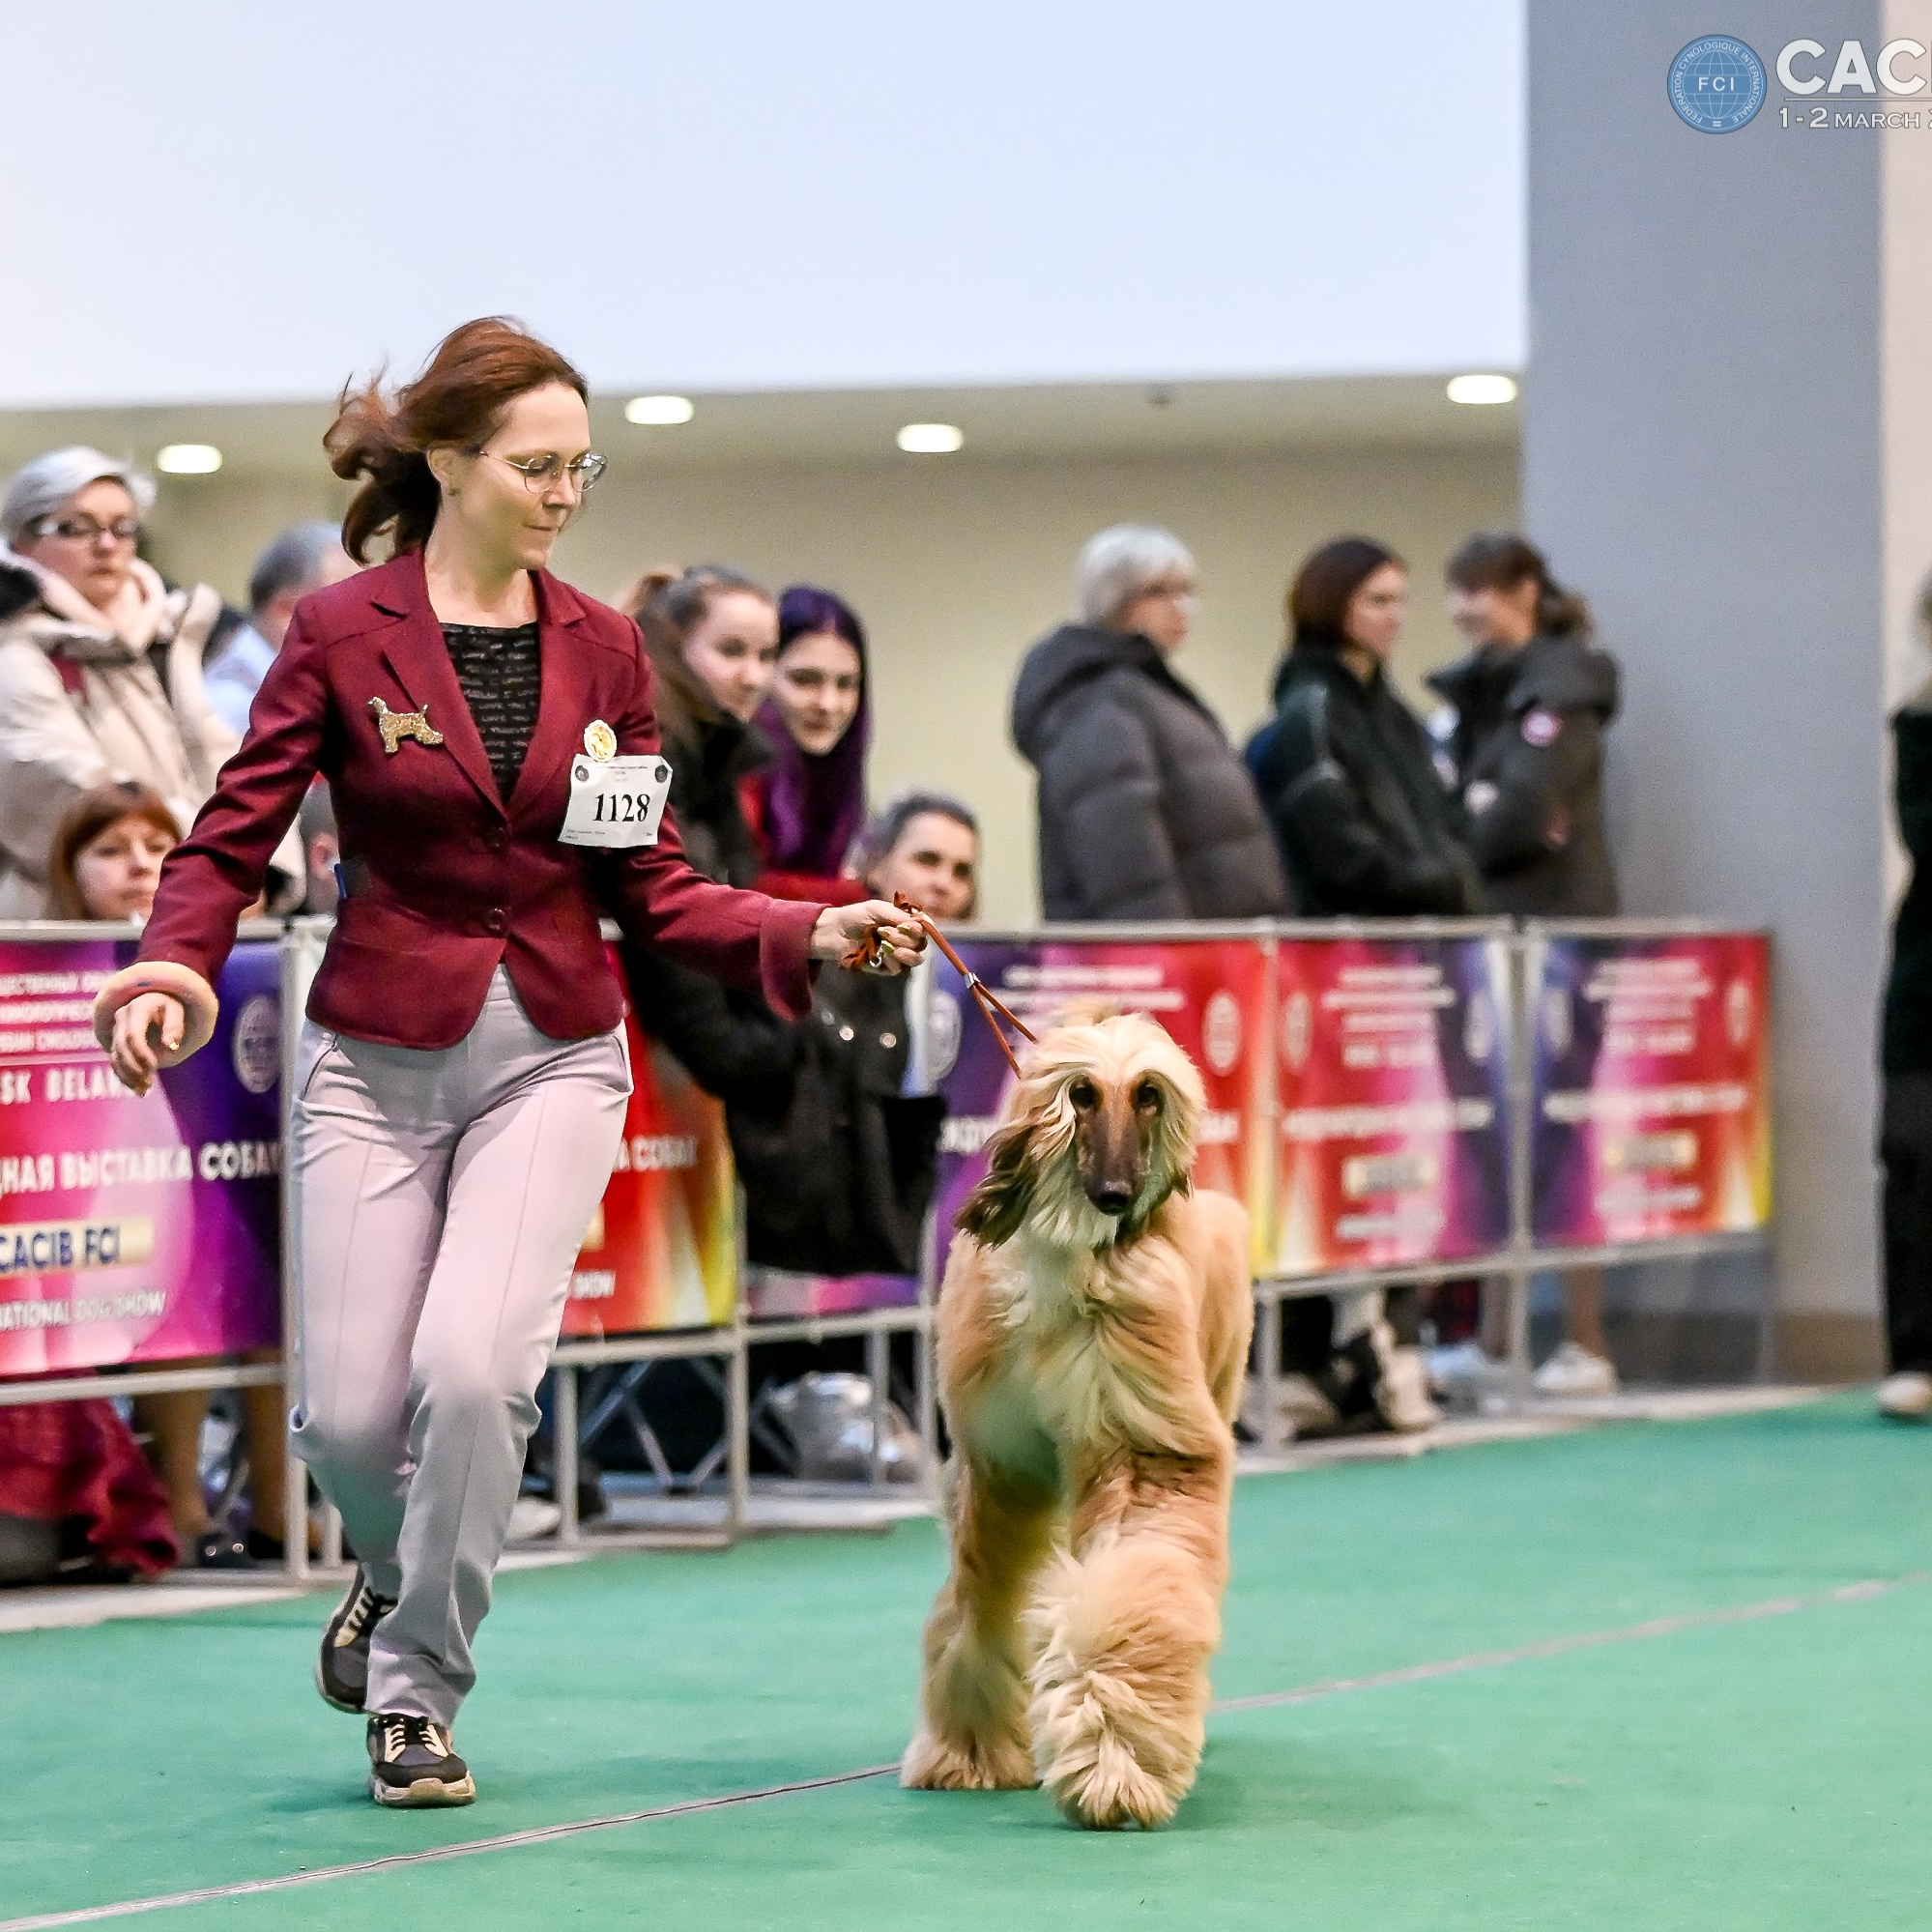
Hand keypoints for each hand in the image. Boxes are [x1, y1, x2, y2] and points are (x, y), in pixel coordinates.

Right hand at [110, 992, 185, 1095]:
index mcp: (138, 1008)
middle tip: (149, 1084)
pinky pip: (116, 1061)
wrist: (161, 1002)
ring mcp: (116, 1029)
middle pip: (121, 1048)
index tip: (154, 1068)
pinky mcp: (116, 1041)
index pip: (132, 1035)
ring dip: (128, 1076)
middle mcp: (121, 1017)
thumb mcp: (177, 1012)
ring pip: (116, 1056)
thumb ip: (174, 1027)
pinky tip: (138, 1089)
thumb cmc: (172, 1007)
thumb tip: (170, 1046)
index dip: (140, 1054)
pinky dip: (125, 1077)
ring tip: (144, 1091)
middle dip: (133, 1067)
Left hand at [811, 899, 927, 974]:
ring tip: (884, 944)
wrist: (833, 932)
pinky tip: (879, 953)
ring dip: (904, 951)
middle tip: (883, 931)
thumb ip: (898, 914)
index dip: (921, 927)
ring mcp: (896, 954)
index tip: (905, 925)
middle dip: (905, 938)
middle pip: (921, 944)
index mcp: (905, 923)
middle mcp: (905, 939)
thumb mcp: (876, 909)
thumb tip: (922, 921)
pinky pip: (898, 969)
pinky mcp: (886, 968)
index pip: (925, 928)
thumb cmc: (854, 916)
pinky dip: (892, 960)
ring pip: (916, 959)